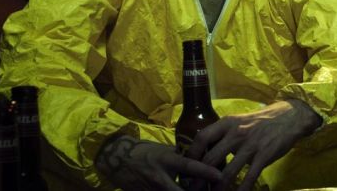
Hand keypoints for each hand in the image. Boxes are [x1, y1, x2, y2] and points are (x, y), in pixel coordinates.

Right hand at [94, 134, 221, 190]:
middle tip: (211, 190)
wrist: (116, 160)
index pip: (189, 166)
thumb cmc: (145, 151)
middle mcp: (159, 177)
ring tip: (199, 190)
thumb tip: (201, 158)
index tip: (219, 175)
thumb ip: (181, 156)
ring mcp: (151, 189)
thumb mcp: (164, 150)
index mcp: (166, 160)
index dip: (205, 171)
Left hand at [186, 99, 321, 190]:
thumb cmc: (261, 121)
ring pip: (227, 174)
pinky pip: (249, 178)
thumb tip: (205, 153)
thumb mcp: (239, 121)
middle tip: (193, 189)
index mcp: (228, 123)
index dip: (191, 156)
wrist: (290, 117)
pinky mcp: (264, 156)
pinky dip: (241, 190)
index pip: (202, 138)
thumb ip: (223, 135)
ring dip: (217, 189)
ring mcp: (251, 145)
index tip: (187, 169)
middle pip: (210, 160)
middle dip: (199, 179)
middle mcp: (237, 133)